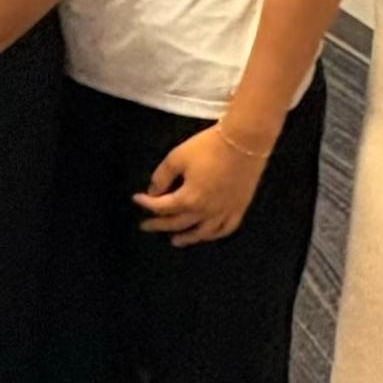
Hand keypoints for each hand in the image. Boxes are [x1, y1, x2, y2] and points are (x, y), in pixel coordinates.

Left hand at [134, 124, 268, 245]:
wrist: (245, 141)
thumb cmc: (209, 147)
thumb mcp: (177, 157)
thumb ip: (162, 176)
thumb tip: (154, 191)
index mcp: (189, 199)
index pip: (161, 207)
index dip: (146, 203)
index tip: (137, 199)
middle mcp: (206, 211)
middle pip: (178, 223)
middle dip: (159, 225)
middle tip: (146, 226)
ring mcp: (225, 212)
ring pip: (202, 233)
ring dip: (187, 238)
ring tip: (174, 241)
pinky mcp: (239, 208)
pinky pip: (226, 228)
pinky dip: (214, 234)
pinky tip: (207, 234)